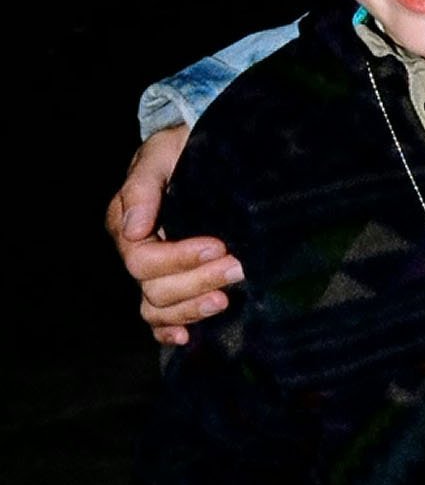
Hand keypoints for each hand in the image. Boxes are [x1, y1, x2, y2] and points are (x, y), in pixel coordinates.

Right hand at [105, 128, 241, 346]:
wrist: (202, 148)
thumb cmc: (182, 146)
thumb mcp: (162, 152)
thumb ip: (143, 186)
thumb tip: (134, 228)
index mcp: (126, 224)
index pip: (143, 259)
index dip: (180, 258)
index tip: (218, 245)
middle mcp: (136, 253)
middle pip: (154, 288)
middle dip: (197, 281)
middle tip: (237, 267)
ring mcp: (154, 272)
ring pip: (158, 308)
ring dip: (192, 308)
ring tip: (227, 299)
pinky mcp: (172, 282)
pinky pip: (159, 319)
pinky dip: (170, 332)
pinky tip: (189, 338)